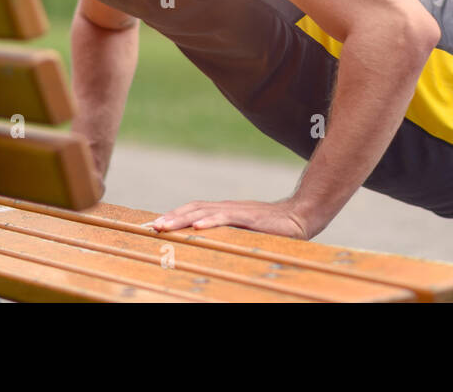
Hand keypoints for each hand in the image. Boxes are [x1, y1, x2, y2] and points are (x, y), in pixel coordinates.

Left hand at [149, 199, 312, 238]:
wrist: (300, 216)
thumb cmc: (273, 228)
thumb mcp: (246, 232)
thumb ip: (228, 234)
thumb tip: (206, 243)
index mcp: (225, 211)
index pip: (194, 210)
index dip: (175, 216)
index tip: (155, 225)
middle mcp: (227, 208)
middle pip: (193, 208)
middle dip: (171, 217)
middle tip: (153, 227)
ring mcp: (238, 211)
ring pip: (204, 211)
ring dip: (182, 218)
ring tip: (165, 226)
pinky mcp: (250, 217)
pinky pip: (226, 217)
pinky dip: (211, 221)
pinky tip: (198, 226)